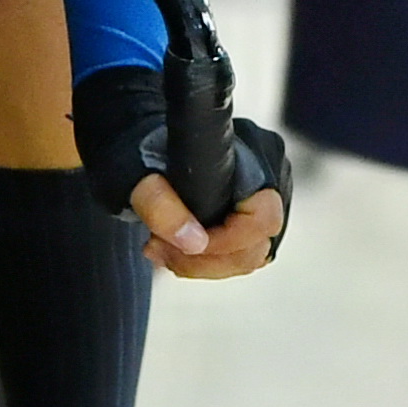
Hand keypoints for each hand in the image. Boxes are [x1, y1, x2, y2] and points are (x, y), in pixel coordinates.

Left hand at [70, 65, 290, 279]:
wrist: (140, 142)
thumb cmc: (144, 149)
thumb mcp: (138, 174)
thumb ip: (161, 205)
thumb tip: (194, 242)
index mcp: (254, 158)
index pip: (262, 220)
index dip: (224, 242)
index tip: (181, 244)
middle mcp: (269, 180)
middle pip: (255, 247)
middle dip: (204, 259)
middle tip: (158, 247)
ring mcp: (261, 202)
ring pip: (246, 257)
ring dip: (200, 263)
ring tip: (159, 248)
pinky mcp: (247, 221)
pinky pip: (236, 256)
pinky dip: (203, 261)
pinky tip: (172, 250)